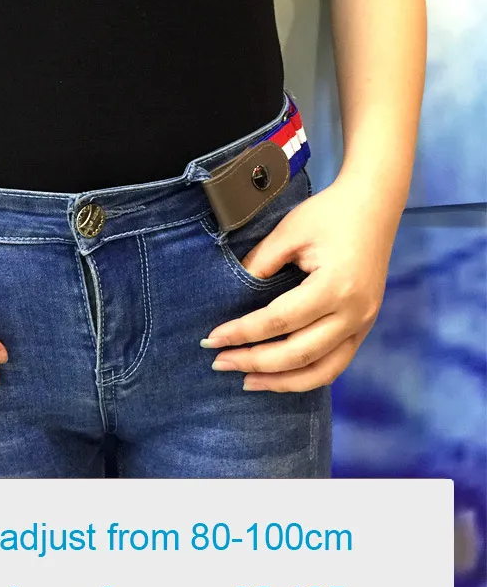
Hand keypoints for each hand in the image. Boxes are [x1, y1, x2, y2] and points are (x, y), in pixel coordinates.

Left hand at [200, 175, 398, 391]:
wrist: (374, 205)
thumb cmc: (329, 214)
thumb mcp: (288, 233)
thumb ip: (259, 265)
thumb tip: (230, 298)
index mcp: (335, 286)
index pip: (280, 320)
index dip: (243, 333)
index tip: (212, 339)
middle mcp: (354, 313)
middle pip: (299, 353)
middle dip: (255, 362)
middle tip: (220, 362)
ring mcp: (364, 324)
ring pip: (321, 371)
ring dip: (281, 381)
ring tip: (246, 381)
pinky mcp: (364, 327)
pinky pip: (335, 365)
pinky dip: (306, 376)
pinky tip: (279, 376)